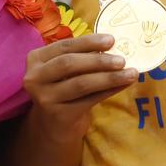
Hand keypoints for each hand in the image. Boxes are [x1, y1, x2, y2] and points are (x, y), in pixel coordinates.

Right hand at [22, 33, 137, 143]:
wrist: (53, 125)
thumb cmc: (63, 88)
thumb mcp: (64, 70)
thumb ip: (82, 57)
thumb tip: (113, 46)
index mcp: (36, 59)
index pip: (64, 46)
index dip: (88, 42)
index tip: (111, 40)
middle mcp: (35, 77)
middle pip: (69, 64)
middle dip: (98, 60)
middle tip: (122, 59)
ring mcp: (45, 97)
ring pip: (81, 83)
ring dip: (109, 77)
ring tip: (130, 73)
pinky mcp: (58, 114)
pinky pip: (89, 100)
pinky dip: (109, 91)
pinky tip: (123, 85)